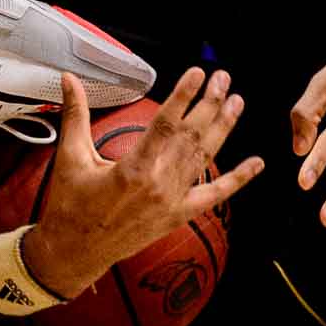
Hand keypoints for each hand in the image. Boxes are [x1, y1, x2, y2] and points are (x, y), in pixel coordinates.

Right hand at [24, 67, 263, 297]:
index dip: (184, 95)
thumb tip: (69, 80)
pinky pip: (214, 195)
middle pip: (192, 135)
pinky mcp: (177, 216)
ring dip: (223, 128)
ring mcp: (172, 201)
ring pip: (205, 158)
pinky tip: (256, 164)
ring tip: (236, 102)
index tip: (197, 73)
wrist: (74, 252)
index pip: (166, 123)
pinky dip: (237, 179)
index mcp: (133, 168)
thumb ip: (75, 115)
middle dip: (210, 103)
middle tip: (222, 78)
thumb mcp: (70, 157)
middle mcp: (159, 184)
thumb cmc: (70, 207)